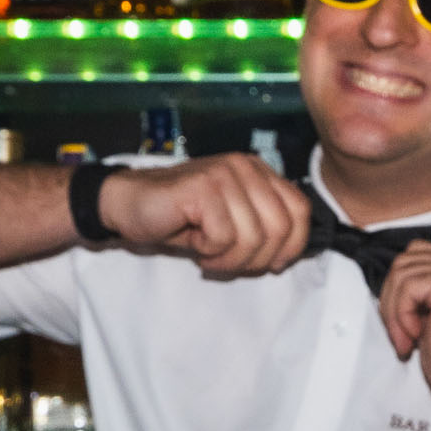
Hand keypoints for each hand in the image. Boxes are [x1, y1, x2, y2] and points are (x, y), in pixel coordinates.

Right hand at [97, 154, 311, 279]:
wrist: (130, 206)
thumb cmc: (183, 219)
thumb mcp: (234, 223)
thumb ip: (265, 227)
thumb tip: (293, 252)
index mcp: (259, 171)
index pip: (300, 211)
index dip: (292, 246)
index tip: (270, 264)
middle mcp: (246, 166)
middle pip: (281, 228)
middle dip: (257, 258)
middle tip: (230, 261)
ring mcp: (224, 173)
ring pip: (254, 237)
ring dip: (230, 259)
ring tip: (208, 252)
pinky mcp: (203, 187)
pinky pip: (224, 237)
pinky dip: (210, 251)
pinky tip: (195, 244)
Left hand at [378, 243, 430, 410]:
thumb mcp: (428, 312)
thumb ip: (416, 289)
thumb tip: (388, 281)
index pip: (414, 255)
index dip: (398, 290)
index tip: (403, 325)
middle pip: (404, 261)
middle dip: (391, 300)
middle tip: (401, 336)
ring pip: (402, 274)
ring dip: (395, 312)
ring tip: (408, 340)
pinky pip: (408, 288)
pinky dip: (402, 315)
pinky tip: (417, 337)